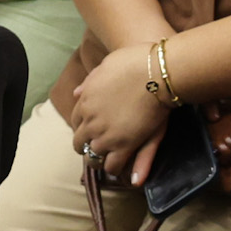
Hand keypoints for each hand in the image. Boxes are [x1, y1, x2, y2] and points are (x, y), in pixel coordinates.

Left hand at [64, 57, 171, 178]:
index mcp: (85, 101)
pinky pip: (112, 166)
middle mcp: (91, 121)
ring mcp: (106, 135)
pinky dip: (113, 168)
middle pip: (80, 143)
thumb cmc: (134, 63)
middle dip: (87, 146)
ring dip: (98, 160)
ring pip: (93, 158)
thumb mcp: (106, 66)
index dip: (83, 127)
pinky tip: (120, 165)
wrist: (156, 72)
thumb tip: (76, 94)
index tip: (91, 129)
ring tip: (107, 160)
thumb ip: (90, 82)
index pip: (75, 121)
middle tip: (97, 147)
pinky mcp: (124, 146)